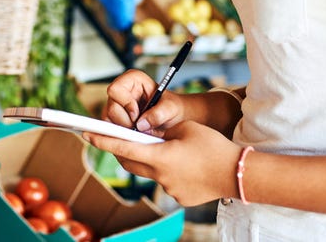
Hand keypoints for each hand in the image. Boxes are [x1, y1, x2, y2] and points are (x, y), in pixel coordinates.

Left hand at [83, 121, 240, 207]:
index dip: (102, 140)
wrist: (238, 173)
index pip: (123, 147)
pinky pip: (167, 182)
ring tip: (172, 150)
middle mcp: (160, 176)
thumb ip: (162, 131)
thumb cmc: (213, 146)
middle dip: (124, 151)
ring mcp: (170, 189)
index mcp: (160, 156)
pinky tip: (187, 166)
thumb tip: (150, 134)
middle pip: (132, 163)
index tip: (86, 134)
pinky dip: (170, 172)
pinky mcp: (181, 198)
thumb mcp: (185, 128)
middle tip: (122, 139)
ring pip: (151, 172)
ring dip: (152, 161)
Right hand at [104, 69, 184, 133]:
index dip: (125, 103)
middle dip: (126, 121)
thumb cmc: (172, 108)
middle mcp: (121, 91)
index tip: (137, 114)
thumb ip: (159, 114)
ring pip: (108, 119)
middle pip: (111, 107)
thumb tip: (141, 124)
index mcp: (132, 80)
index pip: (115, 89)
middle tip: (140, 127)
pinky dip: (122, 134)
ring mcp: (116, 105)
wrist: (174, 119)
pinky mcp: (115, 119)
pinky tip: (135, 133)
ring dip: (125, 129)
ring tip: (141, 130)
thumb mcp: (171, 108)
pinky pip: (110, 128)